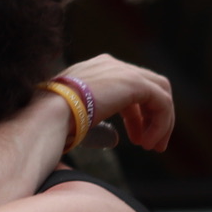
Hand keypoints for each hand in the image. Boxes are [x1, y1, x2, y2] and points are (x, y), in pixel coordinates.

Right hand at [57, 55, 173, 151]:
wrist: (49, 113)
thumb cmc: (53, 121)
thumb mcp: (76, 118)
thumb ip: (98, 124)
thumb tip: (114, 140)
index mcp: (94, 69)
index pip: (127, 88)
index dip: (135, 115)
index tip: (135, 139)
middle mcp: (111, 65)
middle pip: (148, 88)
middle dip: (152, 117)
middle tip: (149, 143)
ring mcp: (124, 71)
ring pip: (160, 94)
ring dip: (160, 122)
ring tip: (154, 146)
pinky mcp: (135, 82)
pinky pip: (162, 103)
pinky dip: (161, 124)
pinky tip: (149, 142)